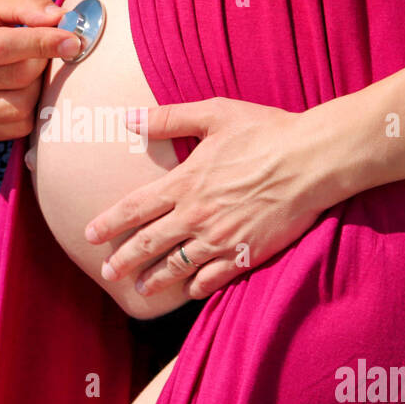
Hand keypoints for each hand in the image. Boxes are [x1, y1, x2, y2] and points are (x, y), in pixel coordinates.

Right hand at [0, 0, 82, 141]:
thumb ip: (26, 3)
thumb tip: (62, 19)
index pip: (1, 47)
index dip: (43, 44)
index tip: (73, 40)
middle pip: (17, 79)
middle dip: (41, 62)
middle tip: (43, 49)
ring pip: (20, 107)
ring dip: (36, 88)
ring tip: (27, 69)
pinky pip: (16, 128)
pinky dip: (29, 109)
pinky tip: (18, 90)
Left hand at [85, 97, 359, 299]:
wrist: (314, 160)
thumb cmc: (267, 131)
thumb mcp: (215, 113)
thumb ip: (169, 119)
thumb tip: (128, 118)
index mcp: (185, 182)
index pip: (135, 209)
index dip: (110, 224)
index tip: (90, 236)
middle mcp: (196, 215)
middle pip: (149, 244)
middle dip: (124, 260)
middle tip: (107, 272)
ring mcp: (221, 238)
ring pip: (176, 266)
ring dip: (154, 279)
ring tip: (140, 289)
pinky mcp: (246, 254)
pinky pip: (213, 278)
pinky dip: (195, 287)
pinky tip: (187, 290)